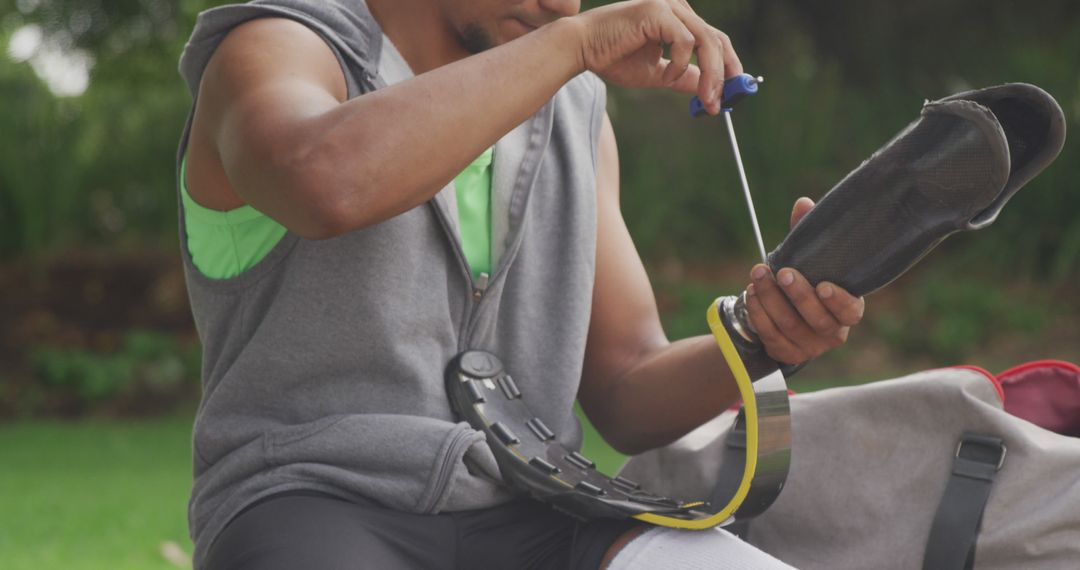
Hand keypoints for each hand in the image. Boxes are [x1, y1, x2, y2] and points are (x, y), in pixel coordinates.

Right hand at [570, 0, 741, 114]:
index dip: (729, 67)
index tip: (733, 95)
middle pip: (717, 41)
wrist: (581, 48)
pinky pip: (684, 41)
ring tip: (704, 99)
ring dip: (710, 75)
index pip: (716, 40)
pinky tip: (664, 77)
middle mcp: (678, 7)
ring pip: (706, 41)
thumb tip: (708, 90)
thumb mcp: (657, 74)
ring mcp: (669, 5)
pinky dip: (679, 65)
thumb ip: (683, 77)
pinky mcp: (658, 10)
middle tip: (720, 104)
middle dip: (724, 75)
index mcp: (680, 19)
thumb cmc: (613, 58)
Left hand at [743, 197, 866, 364]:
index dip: (839, 302)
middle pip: (817, 320)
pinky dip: (758, 312)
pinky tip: (751, 292)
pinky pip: (770, 335)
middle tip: (783, 272)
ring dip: (770, 299)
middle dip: (797, 294)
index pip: (851, 312)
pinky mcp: (787, 353)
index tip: (824, 285)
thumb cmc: (804, 280)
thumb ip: (808, 233)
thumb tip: (803, 202)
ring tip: (758, 275)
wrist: (783, 315)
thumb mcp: (808, 258)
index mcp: (847, 310)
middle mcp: (832, 332)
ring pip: (789, 326)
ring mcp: (809, 347)